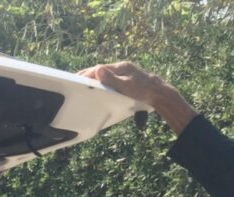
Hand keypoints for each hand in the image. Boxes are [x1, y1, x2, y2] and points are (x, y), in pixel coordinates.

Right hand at [78, 61, 198, 135]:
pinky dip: (100, 80)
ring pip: (104, 73)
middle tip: (74, 81)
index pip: (98, 68)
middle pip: (100, 69)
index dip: (86, 74)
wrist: (159, 93)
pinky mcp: (126, 77)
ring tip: (82, 83)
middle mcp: (122, 67)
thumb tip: (97, 70)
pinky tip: (97, 85)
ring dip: (93, 77)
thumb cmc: (144, 91)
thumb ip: (111, 79)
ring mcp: (124, 71)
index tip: (76, 79)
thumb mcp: (127, 86)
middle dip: (87, 74)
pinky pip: (109, 77)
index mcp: (121, 67)